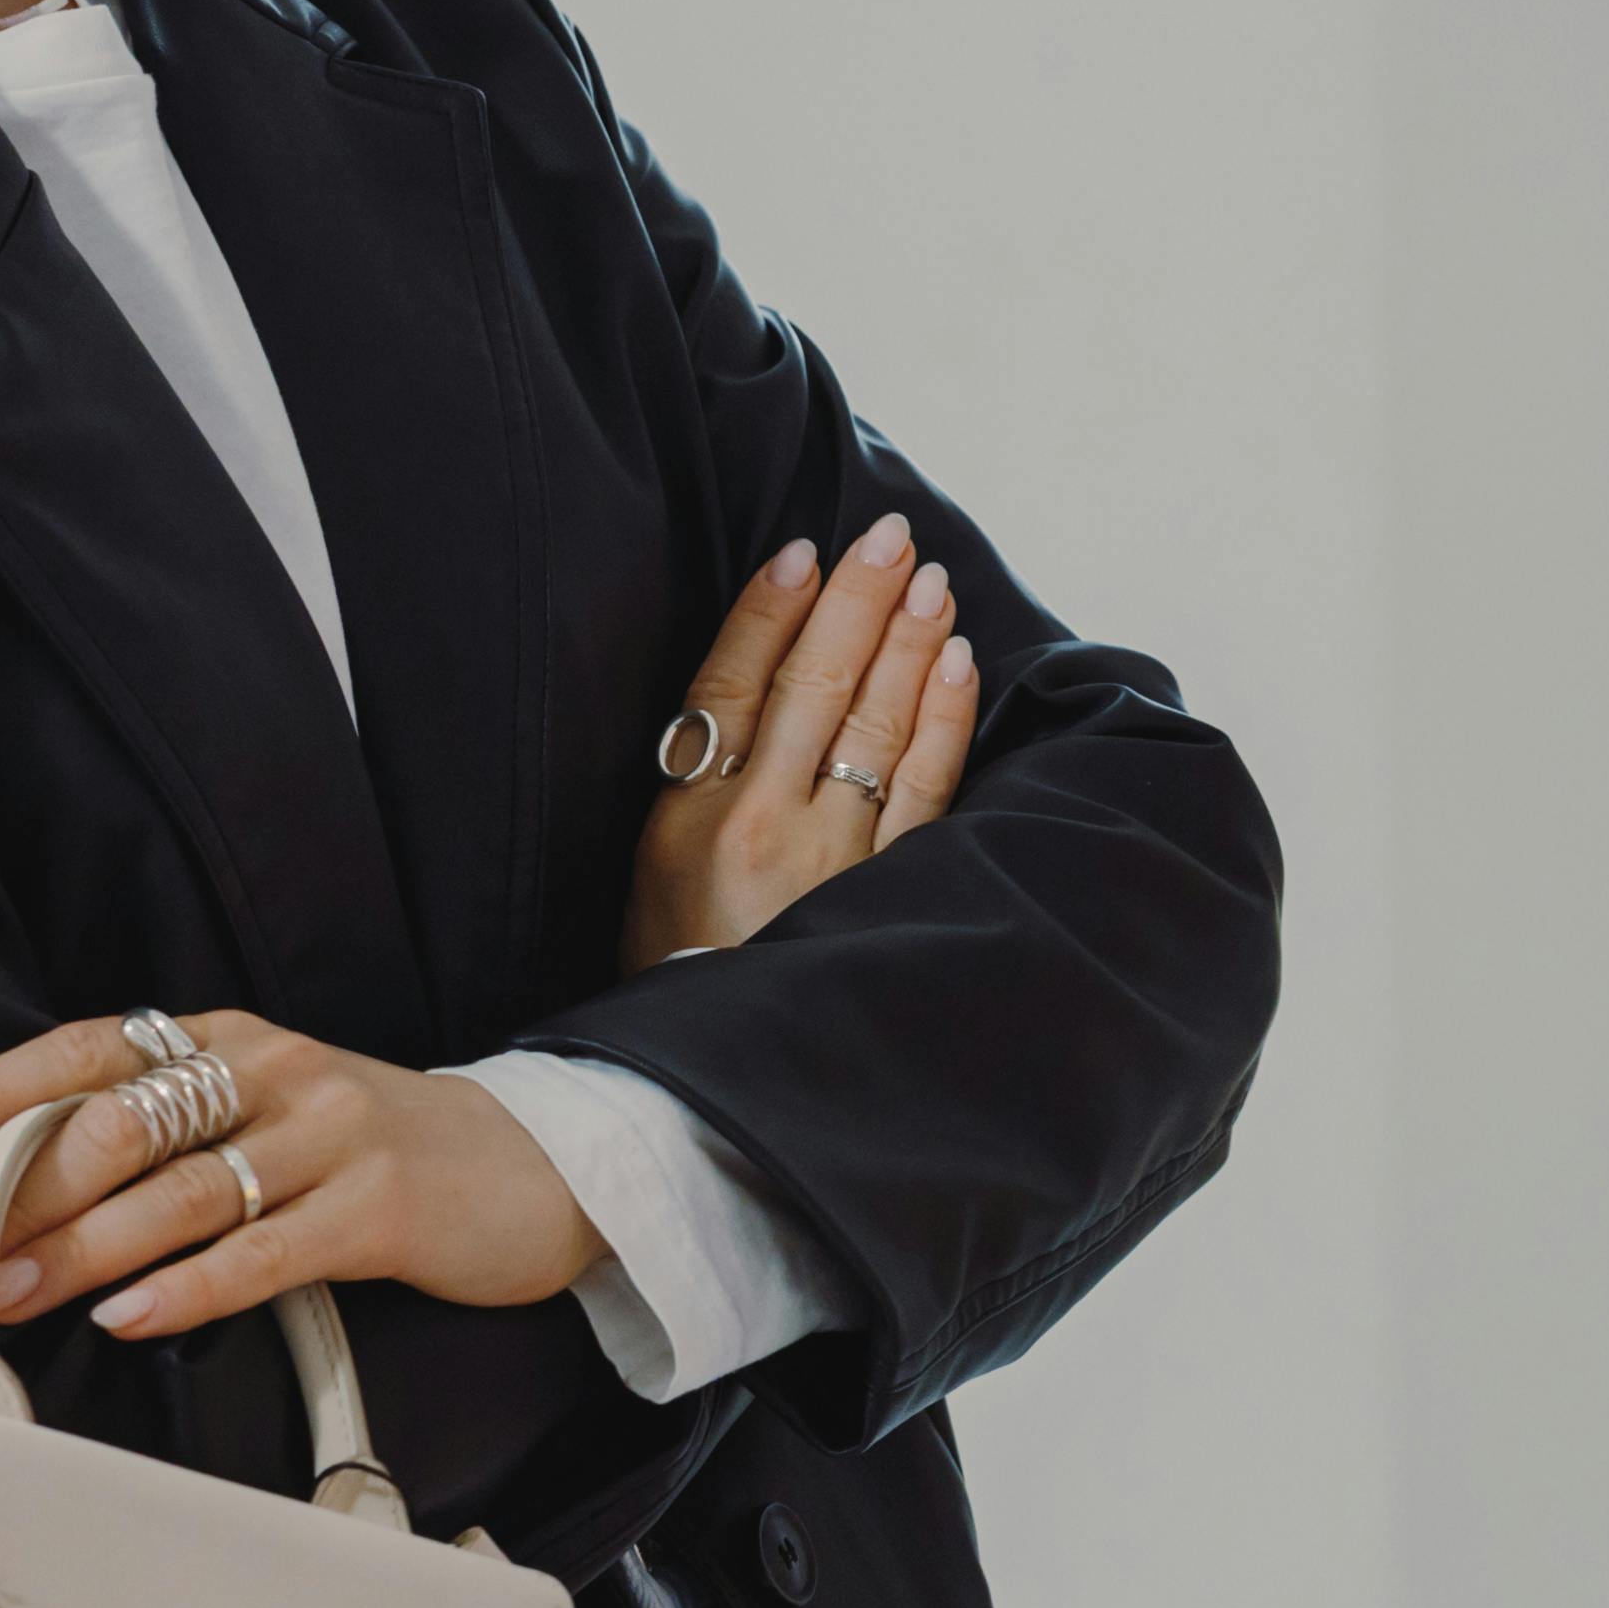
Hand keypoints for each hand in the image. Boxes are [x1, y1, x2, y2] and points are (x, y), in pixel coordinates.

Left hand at [0, 1010, 608, 1341]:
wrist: (538, 1167)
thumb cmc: (374, 1155)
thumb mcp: (271, 1114)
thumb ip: (173, 1135)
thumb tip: (27, 1197)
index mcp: (232, 1040)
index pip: (94, 1049)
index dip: (3, 1088)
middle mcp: (275, 1071)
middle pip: (122, 1125)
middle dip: (20, 1196)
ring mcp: (332, 1135)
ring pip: (179, 1193)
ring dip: (79, 1251)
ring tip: (6, 1297)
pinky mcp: (380, 1207)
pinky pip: (262, 1252)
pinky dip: (186, 1288)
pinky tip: (129, 1319)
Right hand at [622, 515, 979, 971]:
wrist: (712, 1070)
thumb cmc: (679, 966)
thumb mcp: (653, 870)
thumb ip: (696, 781)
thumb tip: (750, 682)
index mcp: (685, 816)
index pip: (732, 684)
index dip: (769, 610)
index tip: (805, 552)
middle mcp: (758, 825)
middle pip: (814, 685)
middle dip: (857, 601)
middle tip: (890, 537)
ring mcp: (829, 857)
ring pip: (876, 724)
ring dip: (907, 642)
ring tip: (929, 581)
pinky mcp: (886, 891)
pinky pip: (927, 789)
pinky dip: (942, 719)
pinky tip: (954, 664)